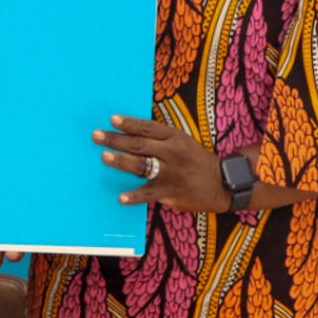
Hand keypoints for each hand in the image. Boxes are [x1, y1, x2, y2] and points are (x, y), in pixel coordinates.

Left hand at [93, 113, 231, 213]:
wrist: (221, 184)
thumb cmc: (195, 160)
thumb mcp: (182, 142)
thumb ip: (159, 139)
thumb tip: (128, 134)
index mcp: (174, 137)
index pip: (148, 128)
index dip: (129, 123)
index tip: (112, 119)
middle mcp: (172, 152)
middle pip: (140, 144)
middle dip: (116, 139)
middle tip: (96, 136)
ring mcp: (170, 173)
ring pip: (142, 165)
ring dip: (122, 161)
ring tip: (105, 157)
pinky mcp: (169, 191)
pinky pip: (148, 193)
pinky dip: (134, 196)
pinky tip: (121, 198)